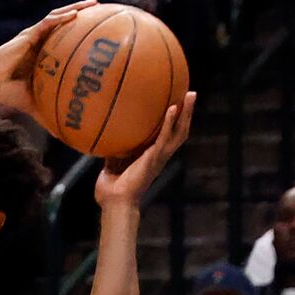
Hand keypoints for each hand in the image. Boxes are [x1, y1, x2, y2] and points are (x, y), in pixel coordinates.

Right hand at [0, 0, 95, 116]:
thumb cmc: (6, 91)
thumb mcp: (32, 105)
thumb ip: (47, 116)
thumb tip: (62, 136)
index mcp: (44, 55)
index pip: (65, 41)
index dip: (82, 35)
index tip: (100, 36)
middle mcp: (41, 42)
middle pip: (66, 24)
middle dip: (84, 16)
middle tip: (104, 11)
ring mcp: (35, 37)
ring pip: (59, 17)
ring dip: (76, 8)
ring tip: (94, 3)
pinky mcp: (28, 34)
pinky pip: (48, 22)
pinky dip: (62, 18)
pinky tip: (75, 14)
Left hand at [96, 93, 197, 207]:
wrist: (114, 201)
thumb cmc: (111, 189)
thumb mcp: (111, 164)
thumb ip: (112, 151)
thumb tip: (103, 137)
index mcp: (153, 155)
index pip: (169, 135)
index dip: (175, 121)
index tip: (177, 102)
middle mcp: (161, 154)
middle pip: (181, 130)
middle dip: (188, 112)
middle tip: (191, 93)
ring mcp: (160, 156)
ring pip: (180, 131)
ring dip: (187, 113)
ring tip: (190, 94)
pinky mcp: (154, 158)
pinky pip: (165, 137)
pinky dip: (169, 122)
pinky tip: (172, 108)